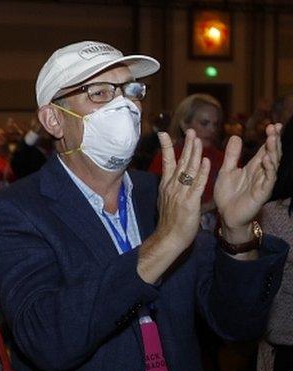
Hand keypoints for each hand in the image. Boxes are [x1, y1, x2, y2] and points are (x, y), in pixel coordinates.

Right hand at [154, 130, 209, 251]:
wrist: (168, 238)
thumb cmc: (169, 223)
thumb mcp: (167, 202)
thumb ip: (172, 190)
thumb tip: (174, 183)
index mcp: (166, 186)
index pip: (167, 162)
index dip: (167, 147)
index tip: (164, 134)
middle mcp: (172, 187)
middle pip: (180, 162)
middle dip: (185, 145)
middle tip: (190, 131)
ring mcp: (180, 194)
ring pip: (188, 170)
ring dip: (194, 154)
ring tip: (198, 140)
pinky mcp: (190, 202)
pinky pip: (197, 184)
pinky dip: (202, 172)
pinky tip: (206, 162)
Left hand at [215, 123, 282, 240]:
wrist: (226, 215)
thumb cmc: (228, 194)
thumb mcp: (227, 170)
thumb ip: (232, 155)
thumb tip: (236, 136)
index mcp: (253, 167)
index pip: (264, 149)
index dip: (270, 137)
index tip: (273, 124)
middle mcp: (261, 173)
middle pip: (271, 154)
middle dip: (274, 141)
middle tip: (274, 127)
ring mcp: (263, 183)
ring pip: (273, 165)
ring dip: (273, 152)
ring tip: (272, 139)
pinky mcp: (262, 193)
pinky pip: (268, 180)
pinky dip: (268, 169)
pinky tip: (266, 159)